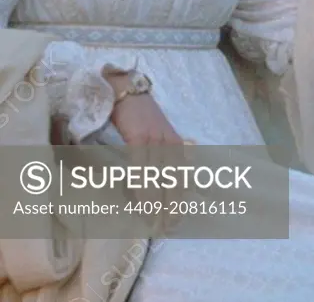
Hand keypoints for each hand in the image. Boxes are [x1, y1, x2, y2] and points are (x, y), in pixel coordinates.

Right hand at [107, 74, 185, 232]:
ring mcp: (156, 140)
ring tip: (153, 220)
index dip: (180, 200)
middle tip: (167, 227)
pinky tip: (140, 199)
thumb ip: (163, 156)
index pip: (182, 178)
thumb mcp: (159, 135)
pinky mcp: (140, 137)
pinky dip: (141, 184)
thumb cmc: (140, 116)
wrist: (126, 90)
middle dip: (170, 206)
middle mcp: (170, 144)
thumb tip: (165, 181)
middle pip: (173, 181)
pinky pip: (141, 165)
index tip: (177, 220)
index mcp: (176, 145)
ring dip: (155, 201)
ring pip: (158, 177)